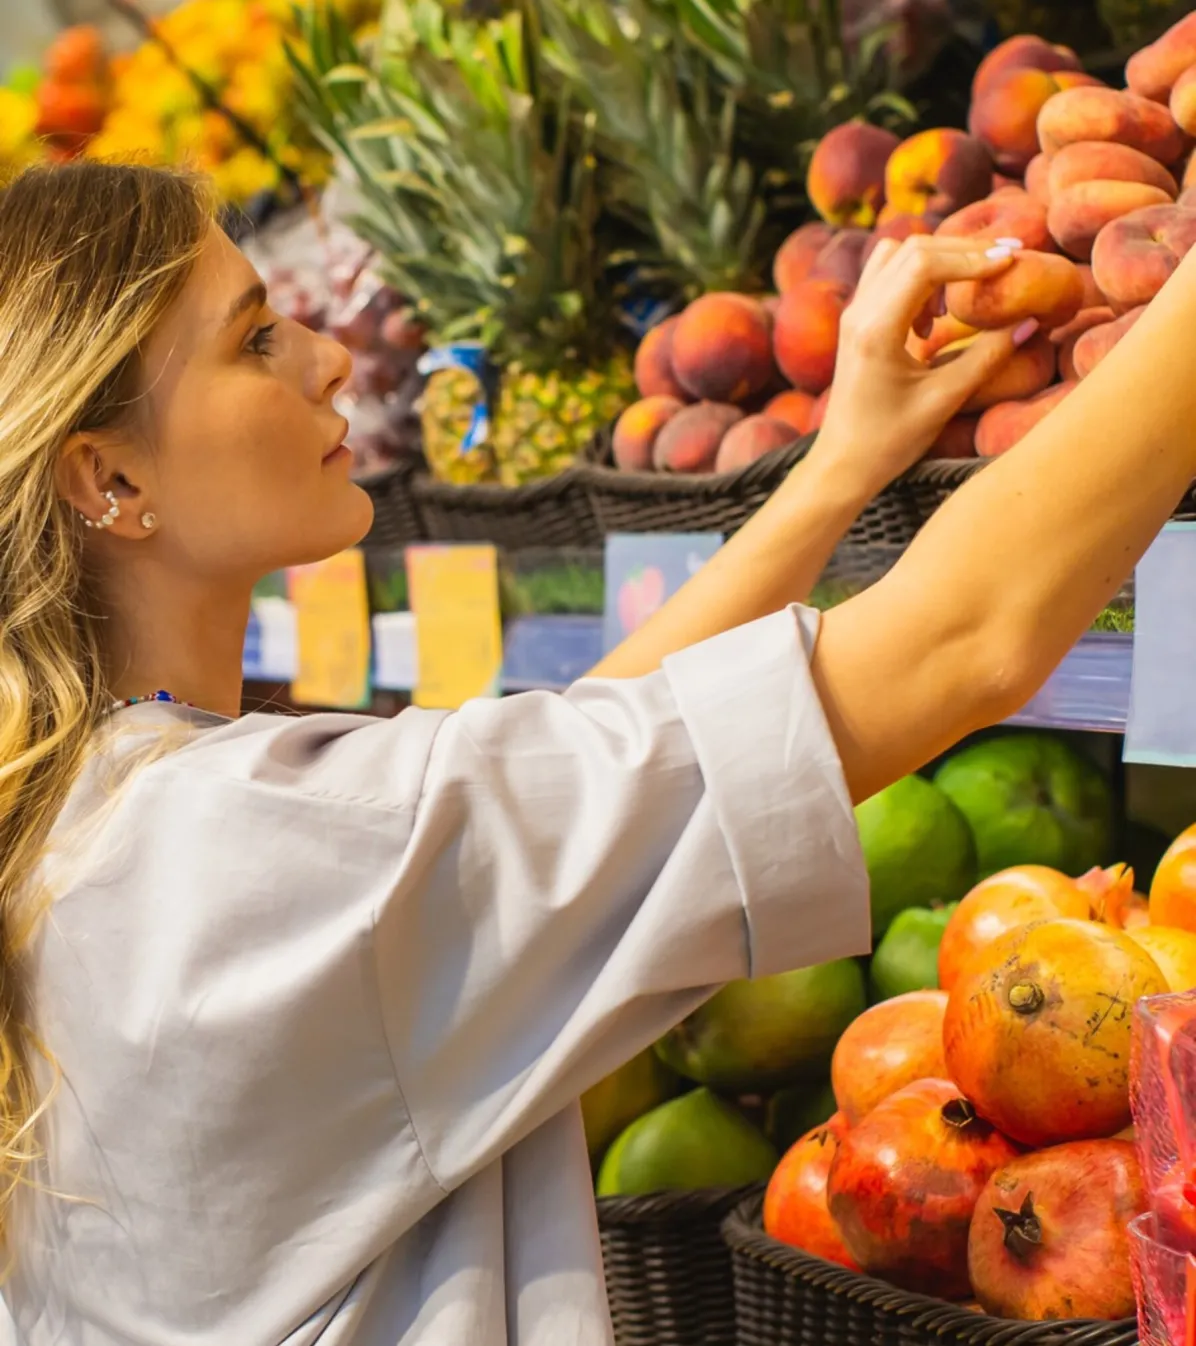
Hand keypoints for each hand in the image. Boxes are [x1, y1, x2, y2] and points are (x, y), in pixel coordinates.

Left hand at [810, 235, 1038, 492]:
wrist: (842, 464)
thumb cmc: (888, 442)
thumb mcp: (944, 400)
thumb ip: (988, 356)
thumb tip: (1030, 320)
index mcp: (876, 330)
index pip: (925, 264)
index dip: (972, 257)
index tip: (1011, 262)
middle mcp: (858, 313)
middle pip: (912, 249)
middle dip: (963, 251)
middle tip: (1005, 262)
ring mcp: (853, 314)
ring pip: (896, 255)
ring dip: (937, 262)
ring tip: (962, 299)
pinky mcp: (855, 322)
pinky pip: (886, 276)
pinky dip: (918, 279)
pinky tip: (934, 320)